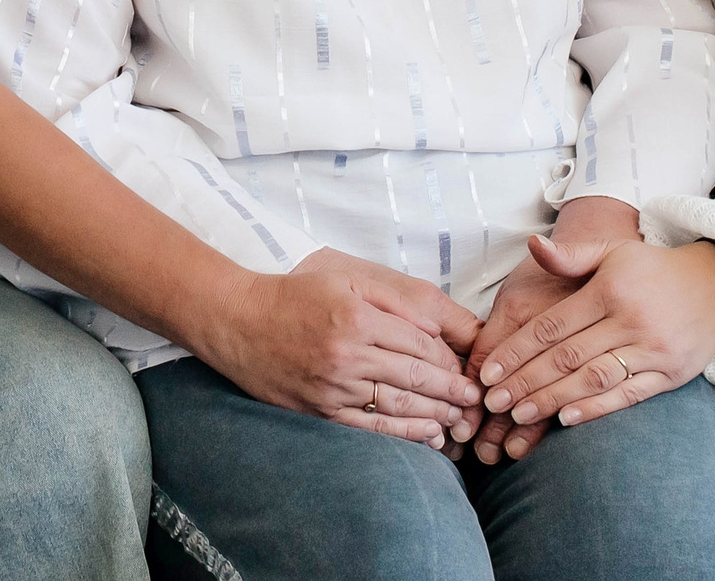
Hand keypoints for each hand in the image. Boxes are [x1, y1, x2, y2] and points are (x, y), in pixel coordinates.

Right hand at [196, 249, 487, 449]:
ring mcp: (333, 387)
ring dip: (436, 415)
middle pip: (415, 377)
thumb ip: (393, 299)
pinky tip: (428, 436)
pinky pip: (371, 428)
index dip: (448, 358)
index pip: (419, 343)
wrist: (238, 323)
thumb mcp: (344, 278)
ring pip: (398, 406)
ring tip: (460, 419)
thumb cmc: (295, 296)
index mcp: (356, 317)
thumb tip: (437, 329)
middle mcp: (346, 354)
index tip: (466, 367)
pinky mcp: (320, 411)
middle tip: (476, 399)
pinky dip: (404, 434)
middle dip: (452, 391)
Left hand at [468, 196, 636, 463]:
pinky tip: (566, 420)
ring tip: (519, 415)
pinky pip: (628, 396)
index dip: (516, 351)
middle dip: (525, 382)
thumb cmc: (652, 269)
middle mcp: (631, 320)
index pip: (551, 326)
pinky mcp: (671, 374)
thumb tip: (532, 245)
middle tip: (491, 402)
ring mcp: (653, 350)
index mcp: (610, 289)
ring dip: (552, 400)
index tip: (487, 373)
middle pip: (566, 357)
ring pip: (593, 380)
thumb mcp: (613, 250)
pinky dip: (596, 409)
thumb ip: (571, 254)